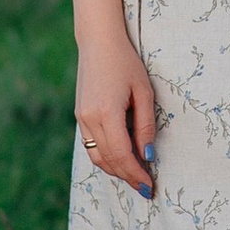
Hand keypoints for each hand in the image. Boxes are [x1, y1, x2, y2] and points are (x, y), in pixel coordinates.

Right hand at [77, 34, 159, 196]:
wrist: (98, 41)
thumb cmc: (126, 62)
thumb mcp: (143, 92)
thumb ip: (145, 125)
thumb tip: (147, 156)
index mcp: (107, 113)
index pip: (123, 155)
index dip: (136, 173)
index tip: (150, 186)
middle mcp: (90, 119)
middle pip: (109, 160)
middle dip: (128, 177)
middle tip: (146, 187)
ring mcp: (81, 118)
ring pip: (97, 157)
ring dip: (116, 170)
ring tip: (135, 176)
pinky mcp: (79, 115)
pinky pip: (91, 146)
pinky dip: (106, 158)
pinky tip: (120, 160)